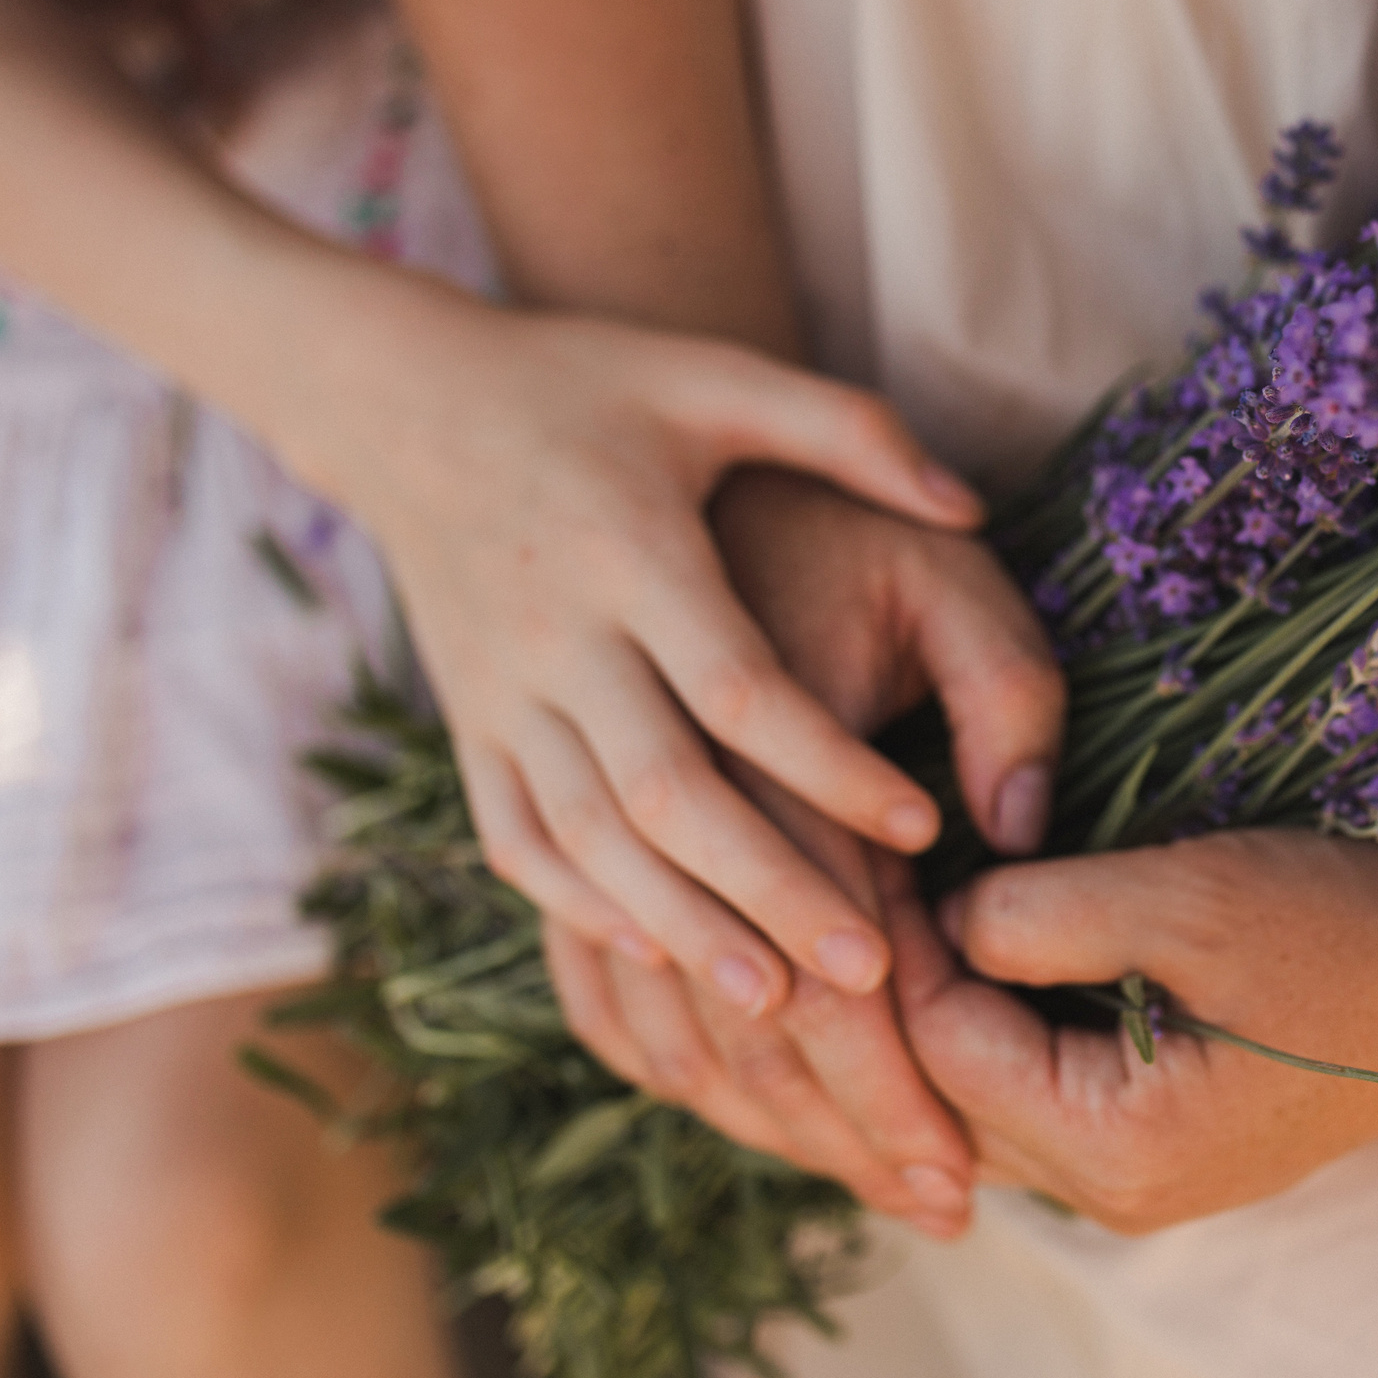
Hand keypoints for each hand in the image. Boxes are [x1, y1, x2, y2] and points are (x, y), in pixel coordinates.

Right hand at [281, 268, 985, 1011]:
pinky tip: (666, 955)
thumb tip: (969, 502)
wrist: (407, 399)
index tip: (924, 826)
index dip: (830, 765)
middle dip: (770, 889)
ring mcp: (498, 690)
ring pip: (589, 837)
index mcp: (632, 550)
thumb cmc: (596, 385)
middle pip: (667, 791)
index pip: (740, 687)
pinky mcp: (468, 726)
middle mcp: (556, 633)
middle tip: (873, 974)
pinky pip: (517, 840)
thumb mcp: (720, 374)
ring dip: (683, 926)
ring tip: (780, 1003)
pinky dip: (587, 908)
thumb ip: (849, 429)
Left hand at [899, 829, 1377, 1234]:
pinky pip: (1047, 1088)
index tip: (878, 835)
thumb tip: (942, 914)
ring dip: (957, 1001)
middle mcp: (1118, 1191)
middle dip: (910, 982)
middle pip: (949, 1090)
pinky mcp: (1173, 1138)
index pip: (939, 1046)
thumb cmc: (1355, 927)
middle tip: (881, 857)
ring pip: (992, 1095)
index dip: (899, 939)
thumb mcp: (1190, 898)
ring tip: (930, 888)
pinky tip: (1002, 939)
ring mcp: (1147, 1175)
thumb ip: (1042, 913)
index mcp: (1115, 1147)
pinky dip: (1011, 1018)